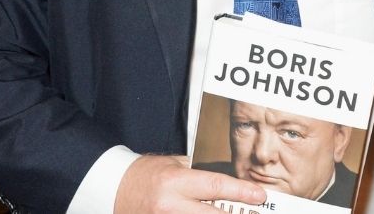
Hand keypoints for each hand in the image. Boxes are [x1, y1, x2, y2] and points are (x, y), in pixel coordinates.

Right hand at [115, 155, 266, 212]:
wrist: (114, 190)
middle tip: (256, 213)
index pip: (215, 186)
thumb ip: (199, 172)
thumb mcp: (173, 165)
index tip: (259, 196)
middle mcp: (170, 205)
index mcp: (174, 182)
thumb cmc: (145, 174)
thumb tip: (229, 181)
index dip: (240, 192)